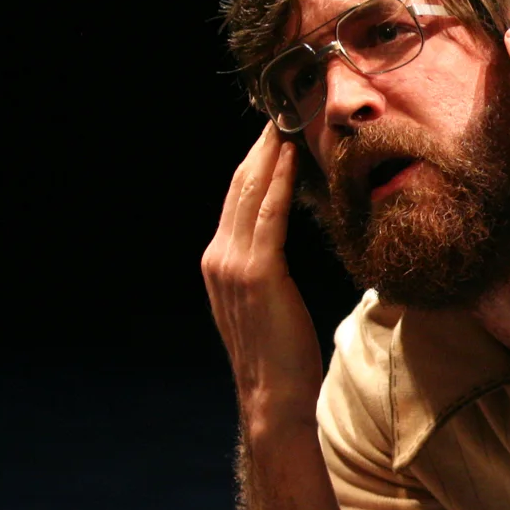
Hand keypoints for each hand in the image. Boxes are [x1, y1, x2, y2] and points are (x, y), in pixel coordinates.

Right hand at [201, 123, 323, 440]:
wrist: (274, 396)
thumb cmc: (283, 356)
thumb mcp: (268, 303)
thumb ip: (266, 270)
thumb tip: (282, 245)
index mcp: (220, 264)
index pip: (236, 202)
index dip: (253, 164)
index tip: (272, 134)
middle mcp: (218, 258)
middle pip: (238, 188)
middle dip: (260, 148)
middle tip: (280, 112)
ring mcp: (232, 264)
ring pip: (250, 194)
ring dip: (269, 154)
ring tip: (286, 122)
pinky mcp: (256, 272)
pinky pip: (269, 215)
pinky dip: (278, 182)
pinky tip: (291, 157)